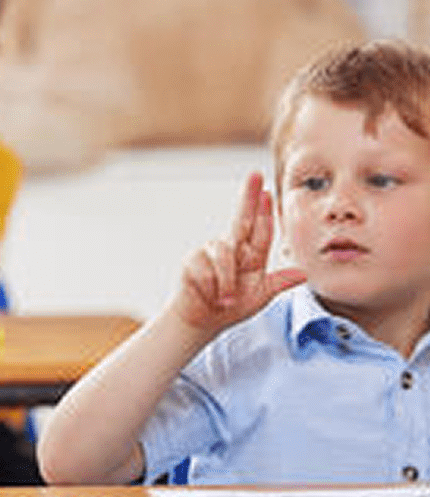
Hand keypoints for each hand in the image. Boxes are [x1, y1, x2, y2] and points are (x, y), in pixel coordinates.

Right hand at [172, 172, 306, 333]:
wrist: (202, 320)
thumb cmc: (230, 308)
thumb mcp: (260, 297)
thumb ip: (279, 283)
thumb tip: (303, 274)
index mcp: (250, 256)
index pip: (261, 230)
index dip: (264, 210)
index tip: (268, 191)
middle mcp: (231, 248)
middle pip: (241, 218)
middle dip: (248, 196)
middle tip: (255, 175)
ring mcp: (210, 252)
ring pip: (225, 254)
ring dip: (228, 282)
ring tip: (226, 300)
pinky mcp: (192, 260)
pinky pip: (207, 268)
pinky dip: (212, 286)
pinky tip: (210, 295)